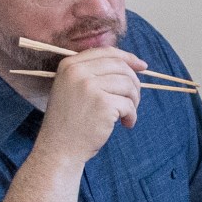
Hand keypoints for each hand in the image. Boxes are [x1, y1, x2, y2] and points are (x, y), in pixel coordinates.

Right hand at [31, 44, 144, 165]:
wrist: (59, 148)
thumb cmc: (70, 121)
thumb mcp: (72, 88)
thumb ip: (93, 73)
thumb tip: (132, 64)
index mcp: (70, 65)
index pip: (107, 52)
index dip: (128, 58)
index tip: (143, 66)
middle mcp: (78, 72)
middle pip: (121, 67)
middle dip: (134, 83)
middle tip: (133, 101)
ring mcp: (90, 86)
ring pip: (128, 84)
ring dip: (133, 101)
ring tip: (126, 115)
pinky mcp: (102, 103)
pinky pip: (128, 104)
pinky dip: (132, 116)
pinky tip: (125, 124)